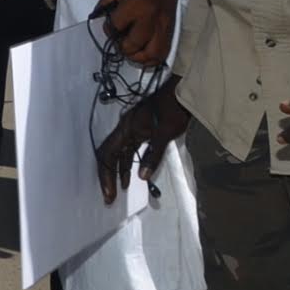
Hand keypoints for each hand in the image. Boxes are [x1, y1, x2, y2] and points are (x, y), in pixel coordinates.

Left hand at [96, 0, 179, 64]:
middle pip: (133, 44)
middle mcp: (151, 17)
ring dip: (137, 57)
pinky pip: (162, 55)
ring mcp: (163, 27)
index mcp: (135, 3)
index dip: (109, 30)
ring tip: (131, 51)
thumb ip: (103, 6)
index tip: (111, 28)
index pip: (116, 26)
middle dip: (123, 47)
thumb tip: (96, 24)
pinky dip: (151, 60)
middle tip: (120, 42)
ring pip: (150, 54)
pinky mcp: (171, 33)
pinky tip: (143, 54)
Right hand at [97, 78, 190, 203]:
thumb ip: (153, 154)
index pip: (108, 153)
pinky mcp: (140, 131)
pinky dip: (127, 165)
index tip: (110, 192)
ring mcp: (131, 130)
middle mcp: (125, 129)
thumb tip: (141, 177)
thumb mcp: (166, 133)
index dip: (106, 174)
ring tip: (118, 191)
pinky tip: (131, 176)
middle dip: (108, 177)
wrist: (183, 92)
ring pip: (118, 154)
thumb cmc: (174, 109)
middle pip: (109, 155)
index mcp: (127, 128)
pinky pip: (128, 151)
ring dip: (116, 172)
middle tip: (109, 197)